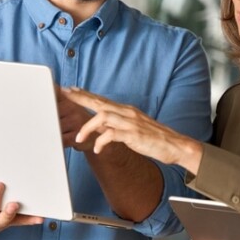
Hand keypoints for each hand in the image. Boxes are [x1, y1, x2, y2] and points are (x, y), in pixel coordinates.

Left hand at [60, 87, 202, 171]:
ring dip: (88, 126)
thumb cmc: (154, 139)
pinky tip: (97, 149)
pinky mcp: (134, 135)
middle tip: (64, 94)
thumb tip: (100, 127)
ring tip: (79, 137)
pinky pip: (112, 134)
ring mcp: (131, 122)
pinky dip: (102, 141)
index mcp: (126, 110)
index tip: (71, 89)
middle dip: (80, 98)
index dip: (85, 94)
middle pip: (99, 102)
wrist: (175, 145)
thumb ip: (117, 125)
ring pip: (103, 116)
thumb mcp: (132, 129)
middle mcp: (127, 112)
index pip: (102, 99)